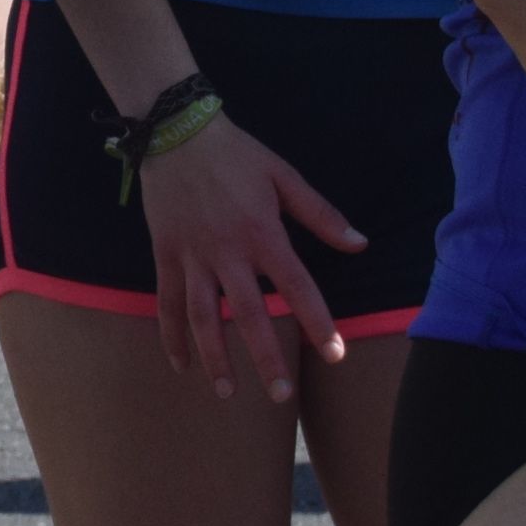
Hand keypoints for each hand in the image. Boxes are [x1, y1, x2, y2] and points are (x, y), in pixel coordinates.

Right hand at [134, 110, 363, 401]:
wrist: (174, 129)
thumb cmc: (235, 154)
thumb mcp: (284, 176)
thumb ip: (321, 214)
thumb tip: (361, 245)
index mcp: (261, 232)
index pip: (296, 286)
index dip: (317, 322)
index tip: (335, 355)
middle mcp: (226, 251)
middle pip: (248, 314)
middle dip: (265, 357)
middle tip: (281, 396)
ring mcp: (192, 254)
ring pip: (202, 316)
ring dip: (215, 357)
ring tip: (228, 394)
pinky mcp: (165, 253)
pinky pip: (167, 300)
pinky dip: (170, 334)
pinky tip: (181, 365)